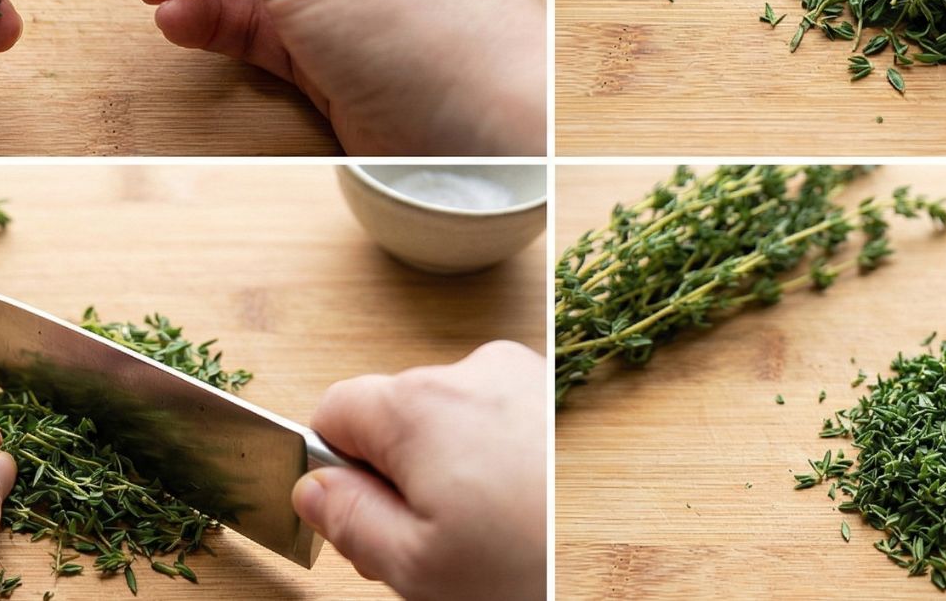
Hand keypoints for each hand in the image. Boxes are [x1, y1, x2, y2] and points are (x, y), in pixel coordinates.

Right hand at [292, 341, 545, 600]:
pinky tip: (518, 514)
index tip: (360, 517)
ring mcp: (524, 379)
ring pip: (448, 420)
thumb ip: (346, 516)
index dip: (334, 469)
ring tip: (486, 534)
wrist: (634, 573)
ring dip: (449, 469)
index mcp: (420, 403)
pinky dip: (495, 461)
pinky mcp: (557, 399)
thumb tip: (311, 484)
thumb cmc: (526, 567)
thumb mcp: (412, 564)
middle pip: (394, 413)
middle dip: (396, 473)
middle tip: (430, 546)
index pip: (334, 409)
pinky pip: (498, 420)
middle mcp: (472, 371)